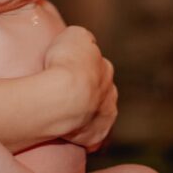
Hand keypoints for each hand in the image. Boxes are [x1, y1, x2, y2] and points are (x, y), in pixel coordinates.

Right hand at [44, 26, 117, 151]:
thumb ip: (83, 39)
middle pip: (101, 91)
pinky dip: (83, 134)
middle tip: (65, 92)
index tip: (67, 70)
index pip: (97, 66)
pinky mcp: (96, 136)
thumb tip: (85, 43)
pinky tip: (70, 132)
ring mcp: (105, 116)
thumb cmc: (65, 64)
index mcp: (106, 68)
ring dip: (87, 113)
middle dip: (88, 91)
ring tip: (65, 113)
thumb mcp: (75, 35)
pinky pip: (91, 136)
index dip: (81, 68)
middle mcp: (110, 92)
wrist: (62, 97)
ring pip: (99, 114)